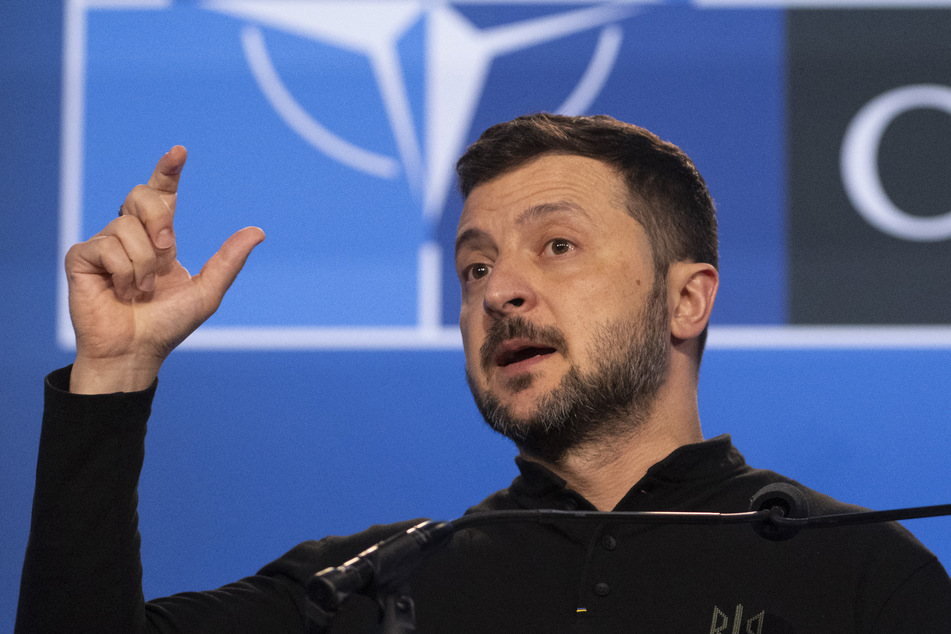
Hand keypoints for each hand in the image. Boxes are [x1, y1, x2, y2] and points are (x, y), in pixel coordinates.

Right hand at [66, 146, 264, 393]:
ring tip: (139, 290)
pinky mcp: (82, 258)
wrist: (136, 351)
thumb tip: (258, 231)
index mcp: (159, 240)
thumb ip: (228, 260)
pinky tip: (120, 291)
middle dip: (158, 218)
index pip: (163, 196)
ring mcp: (105, 245)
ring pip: (125, 225)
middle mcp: (131, 236)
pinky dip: (122, 272)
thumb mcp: (207, 291)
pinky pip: (105, 246)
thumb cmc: (168, 325)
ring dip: (142, 263)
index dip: (168, 172)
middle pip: (141, 196)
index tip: (179, 152)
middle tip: (165, 250)